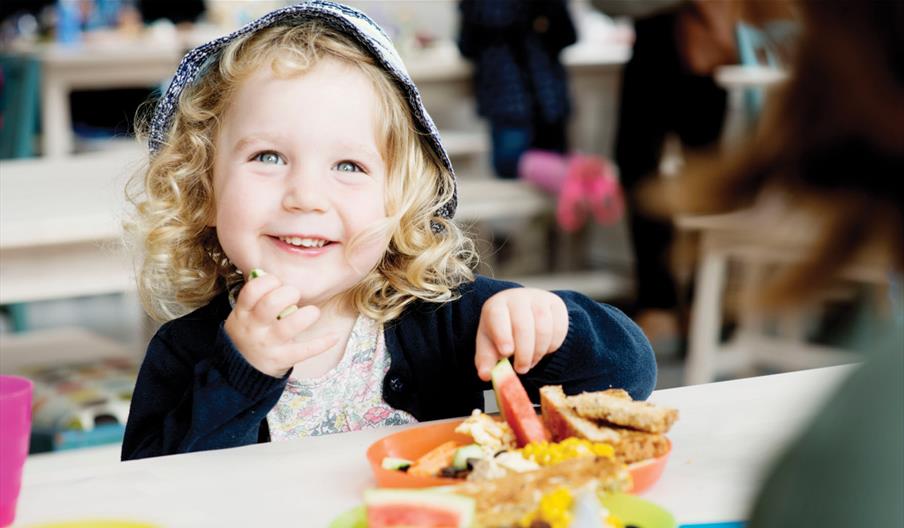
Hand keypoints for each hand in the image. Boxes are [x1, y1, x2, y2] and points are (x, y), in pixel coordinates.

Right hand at [224, 270, 338, 376]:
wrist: (240, 369)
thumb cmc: (249, 331)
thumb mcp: (243, 314)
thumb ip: (257, 296)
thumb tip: (274, 274)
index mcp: (243, 312)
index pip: (252, 290)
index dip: (268, 281)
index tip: (277, 283)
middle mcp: (254, 327)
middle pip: (270, 304)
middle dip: (288, 294)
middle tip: (294, 296)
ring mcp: (268, 344)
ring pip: (289, 326)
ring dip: (306, 315)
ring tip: (312, 312)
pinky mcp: (282, 359)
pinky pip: (305, 350)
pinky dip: (322, 343)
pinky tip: (334, 336)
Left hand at [475, 288, 568, 380]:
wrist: (522, 313)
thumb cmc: (502, 331)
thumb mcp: (489, 345)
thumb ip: (486, 361)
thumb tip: (486, 375)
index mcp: (496, 305)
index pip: (498, 316)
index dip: (502, 335)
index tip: (506, 353)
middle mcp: (518, 297)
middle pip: (523, 325)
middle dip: (523, 352)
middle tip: (521, 369)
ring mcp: (539, 299)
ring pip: (543, 328)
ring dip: (538, 351)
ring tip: (530, 362)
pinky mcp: (557, 304)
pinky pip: (559, 329)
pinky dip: (552, 345)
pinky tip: (543, 350)